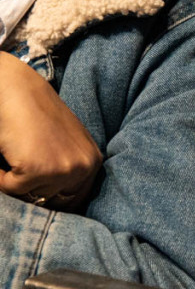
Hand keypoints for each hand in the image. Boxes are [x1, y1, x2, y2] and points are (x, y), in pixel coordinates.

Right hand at [0, 55, 101, 209]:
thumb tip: (55, 201)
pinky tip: (4, 151)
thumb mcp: (61, 144)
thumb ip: (64, 170)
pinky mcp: (37, 168)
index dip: (51, 198)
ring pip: (30, 195)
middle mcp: (84, 166)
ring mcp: (63, 169)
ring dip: (15, 180)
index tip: (35, 190)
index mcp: (93, 161)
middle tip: (21, 161)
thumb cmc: (32, 113)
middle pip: (52, 200)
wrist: (14, 88)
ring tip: (14, 153)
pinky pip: (11, 188)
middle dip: (31, 189)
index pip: (74, 199)